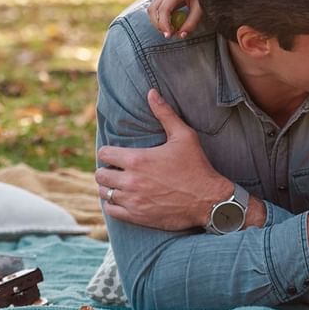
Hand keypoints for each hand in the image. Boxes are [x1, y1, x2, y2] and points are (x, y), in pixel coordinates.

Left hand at [95, 89, 231, 229]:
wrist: (208, 200)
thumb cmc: (197, 167)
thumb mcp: (184, 136)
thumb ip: (164, 114)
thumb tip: (151, 92)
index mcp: (137, 159)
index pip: (104, 154)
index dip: (109, 153)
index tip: (117, 155)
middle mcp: (130, 180)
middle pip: (100, 174)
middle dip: (107, 170)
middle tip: (118, 171)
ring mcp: (132, 200)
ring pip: (104, 193)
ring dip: (109, 188)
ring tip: (120, 185)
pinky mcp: (137, 216)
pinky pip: (111, 211)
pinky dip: (113, 205)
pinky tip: (123, 200)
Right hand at [147, 0, 201, 38]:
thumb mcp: (200, 9)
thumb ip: (191, 23)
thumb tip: (181, 35)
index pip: (164, 10)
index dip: (164, 24)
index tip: (169, 35)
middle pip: (153, 10)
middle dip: (158, 25)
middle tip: (169, 35)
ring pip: (151, 10)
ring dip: (157, 22)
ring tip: (169, 30)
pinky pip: (155, 9)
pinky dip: (159, 18)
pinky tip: (169, 24)